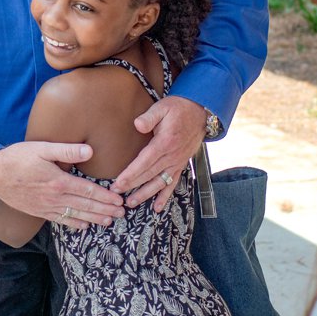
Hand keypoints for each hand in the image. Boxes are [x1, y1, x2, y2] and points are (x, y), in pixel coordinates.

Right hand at [0, 141, 124, 228]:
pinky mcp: (39, 211)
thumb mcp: (42, 148)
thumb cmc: (18, 157)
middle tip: (122, 214)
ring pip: (76, 215)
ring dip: (94, 219)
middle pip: (86, 206)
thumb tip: (90, 151)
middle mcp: (55, 197)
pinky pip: (60, 220)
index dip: (106, 197)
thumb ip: (67, 151)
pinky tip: (84, 226)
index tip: (120, 200)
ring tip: (109, 222)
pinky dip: (74, 224)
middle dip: (106, 210)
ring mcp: (46, 207)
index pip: (88, 191)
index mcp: (59, 181)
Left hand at [112, 96, 205, 211]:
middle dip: (132, 186)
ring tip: (131, 203)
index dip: (130, 174)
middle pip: (149, 174)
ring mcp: (177, 162)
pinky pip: (173, 183)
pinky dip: (165, 196)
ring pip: (160, 182)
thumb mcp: (163, 107)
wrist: (200, 112)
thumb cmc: (178, 108)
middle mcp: (172, 156)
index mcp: (165, 142)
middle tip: (116, 194)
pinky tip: (158, 207)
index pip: (144, 162)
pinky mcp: (181, 165)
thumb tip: (137, 125)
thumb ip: (149, 117)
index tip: (118, 183)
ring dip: (146, 194)